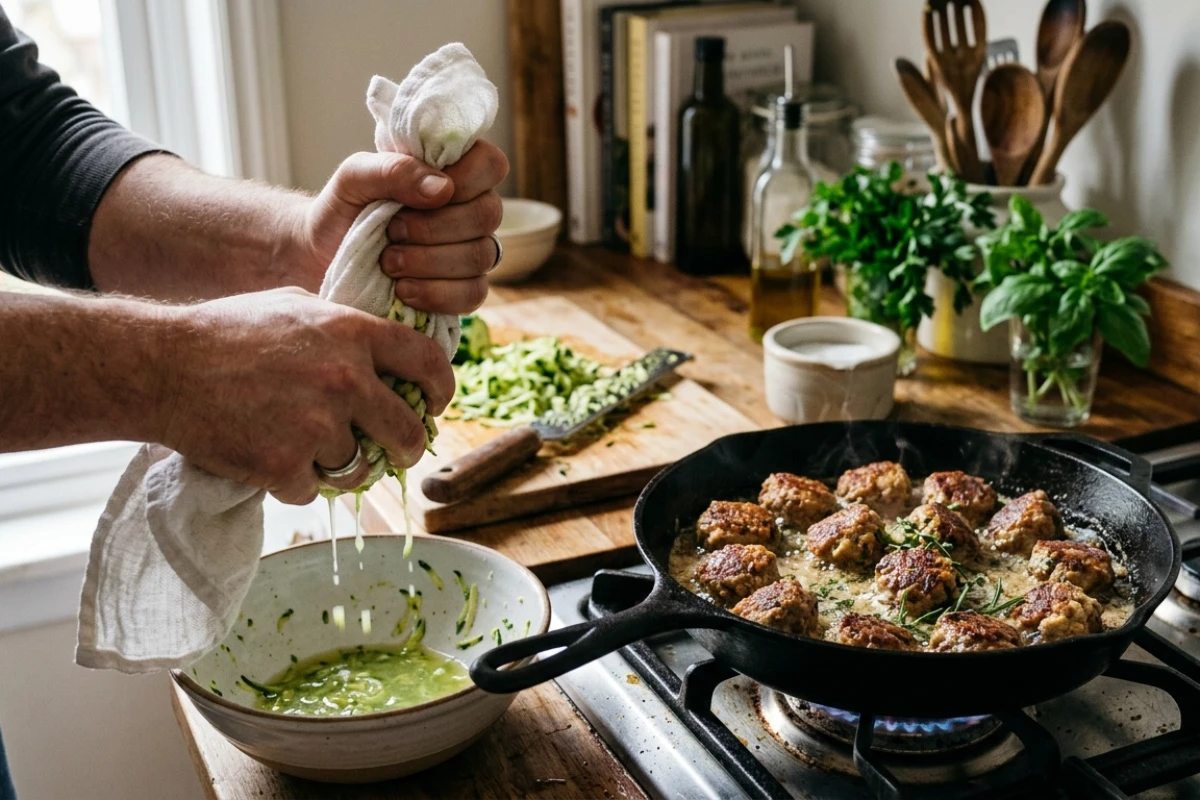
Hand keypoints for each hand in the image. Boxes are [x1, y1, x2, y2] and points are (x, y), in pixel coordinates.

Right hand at [157, 288, 454, 504]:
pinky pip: (313, 489)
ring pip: (360, 466)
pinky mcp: (286, 466)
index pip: (430, 364)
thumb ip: (347, 328)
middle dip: (407, 447)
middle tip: (396, 451)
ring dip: (341, 464)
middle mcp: (345, 380)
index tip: (435, 405)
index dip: (441, 390)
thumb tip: (389, 348)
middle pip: (409, 432)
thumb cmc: (226, 331)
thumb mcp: (296, 305)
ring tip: (307, 446)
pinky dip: (295, 481)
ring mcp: (317, 426)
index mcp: (354, 334)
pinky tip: (269, 457)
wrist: (162, 367)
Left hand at [292, 141, 509, 313]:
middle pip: (487, 215)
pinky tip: (403, 290)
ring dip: (428, 261)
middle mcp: (471, 210)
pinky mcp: (463, 290)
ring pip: (480, 256)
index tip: (425, 194)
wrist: (322, 256)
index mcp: (453, 172)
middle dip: (434, 227)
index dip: (467, 179)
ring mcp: (472, 252)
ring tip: (388, 262)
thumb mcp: (355, 178)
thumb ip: (394, 170)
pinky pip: (473, 294)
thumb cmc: (343, 209)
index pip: (491, 164)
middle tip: (392, 230)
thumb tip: (443, 188)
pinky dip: (435, 294)